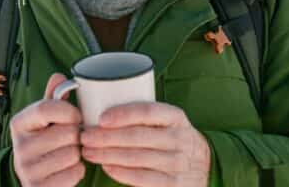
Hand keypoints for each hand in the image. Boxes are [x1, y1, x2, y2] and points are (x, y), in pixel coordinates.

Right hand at [10, 73, 84, 186]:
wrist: (29, 176)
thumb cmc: (43, 140)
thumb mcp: (43, 119)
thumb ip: (53, 98)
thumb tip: (60, 76)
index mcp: (20, 123)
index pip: (47, 108)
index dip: (69, 110)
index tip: (77, 115)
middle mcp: (20, 147)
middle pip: (66, 133)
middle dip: (76, 134)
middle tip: (72, 137)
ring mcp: (28, 170)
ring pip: (73, 154)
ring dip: (78, 153)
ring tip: (69, 151)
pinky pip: (75, 174)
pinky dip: (78, 171)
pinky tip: (68, 168)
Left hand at [80, 102, 209, 186]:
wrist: (202, 166)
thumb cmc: (172, 138)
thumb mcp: (167, 121)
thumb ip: (143, 115)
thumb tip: (99, 109)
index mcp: (176, 117)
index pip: (148, 111)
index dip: (122, 114)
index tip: (100, 118)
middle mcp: (180, 139)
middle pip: (136, 136)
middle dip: (105, 137)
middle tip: (85, 136)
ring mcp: (178, 163)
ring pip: (135, 158)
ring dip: (107, 155)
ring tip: (88, 152)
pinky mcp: (173, 185)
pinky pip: (141, 178)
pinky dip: (120, 172)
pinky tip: (106, 166)